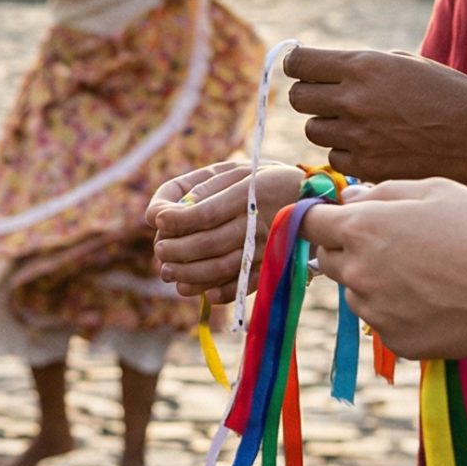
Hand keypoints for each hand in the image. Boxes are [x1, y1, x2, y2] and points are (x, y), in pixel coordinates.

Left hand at [145, 161, 308, 298]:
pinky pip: (246, 285)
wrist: (309, 196)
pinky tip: (201, 291)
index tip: (158, 220)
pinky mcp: (273, 266)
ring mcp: (267, 247)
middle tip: (160, 249)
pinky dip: (221, 292)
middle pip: (210, 243)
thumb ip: (196, 190)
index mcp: (248, 193)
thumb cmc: (258, 182)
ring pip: (223, 267)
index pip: (205, 213)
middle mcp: (259, 222)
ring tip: (169, 273)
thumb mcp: (232, 172)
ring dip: (190, 274)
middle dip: (176, 250)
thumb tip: (157, 217)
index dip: (177, 220)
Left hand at [284, 47, 466, 182]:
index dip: (299, 66)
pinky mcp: (366, 167)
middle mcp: (354, 100)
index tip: (306, 70)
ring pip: (313, 130)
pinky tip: (374, 147)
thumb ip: (362, 66)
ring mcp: (358, 136)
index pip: (298, 63)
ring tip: (362, 124)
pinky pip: (334, 158)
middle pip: (297, 98)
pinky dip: (347, 153)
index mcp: (363, 66)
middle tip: (332, 99)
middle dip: (311, 96)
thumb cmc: (450, 96)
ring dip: (329, 126)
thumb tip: (325, 70)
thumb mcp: (407, 64)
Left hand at [303, 179, 466, 360]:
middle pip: (326, 260)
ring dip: (375, 281)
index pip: (310, 224)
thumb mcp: (437, 191)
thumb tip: (349, 198)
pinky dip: (400, 311)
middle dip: (347, 250)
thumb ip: (384, 191)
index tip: (335, 219)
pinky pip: (384, 321)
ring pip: (356, 293)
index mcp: (362, 229)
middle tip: (391, 243)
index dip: (322, 219)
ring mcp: (375, 311)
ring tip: (426, 273)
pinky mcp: (396, 341)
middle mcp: (358, 272)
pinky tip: (438, 300)